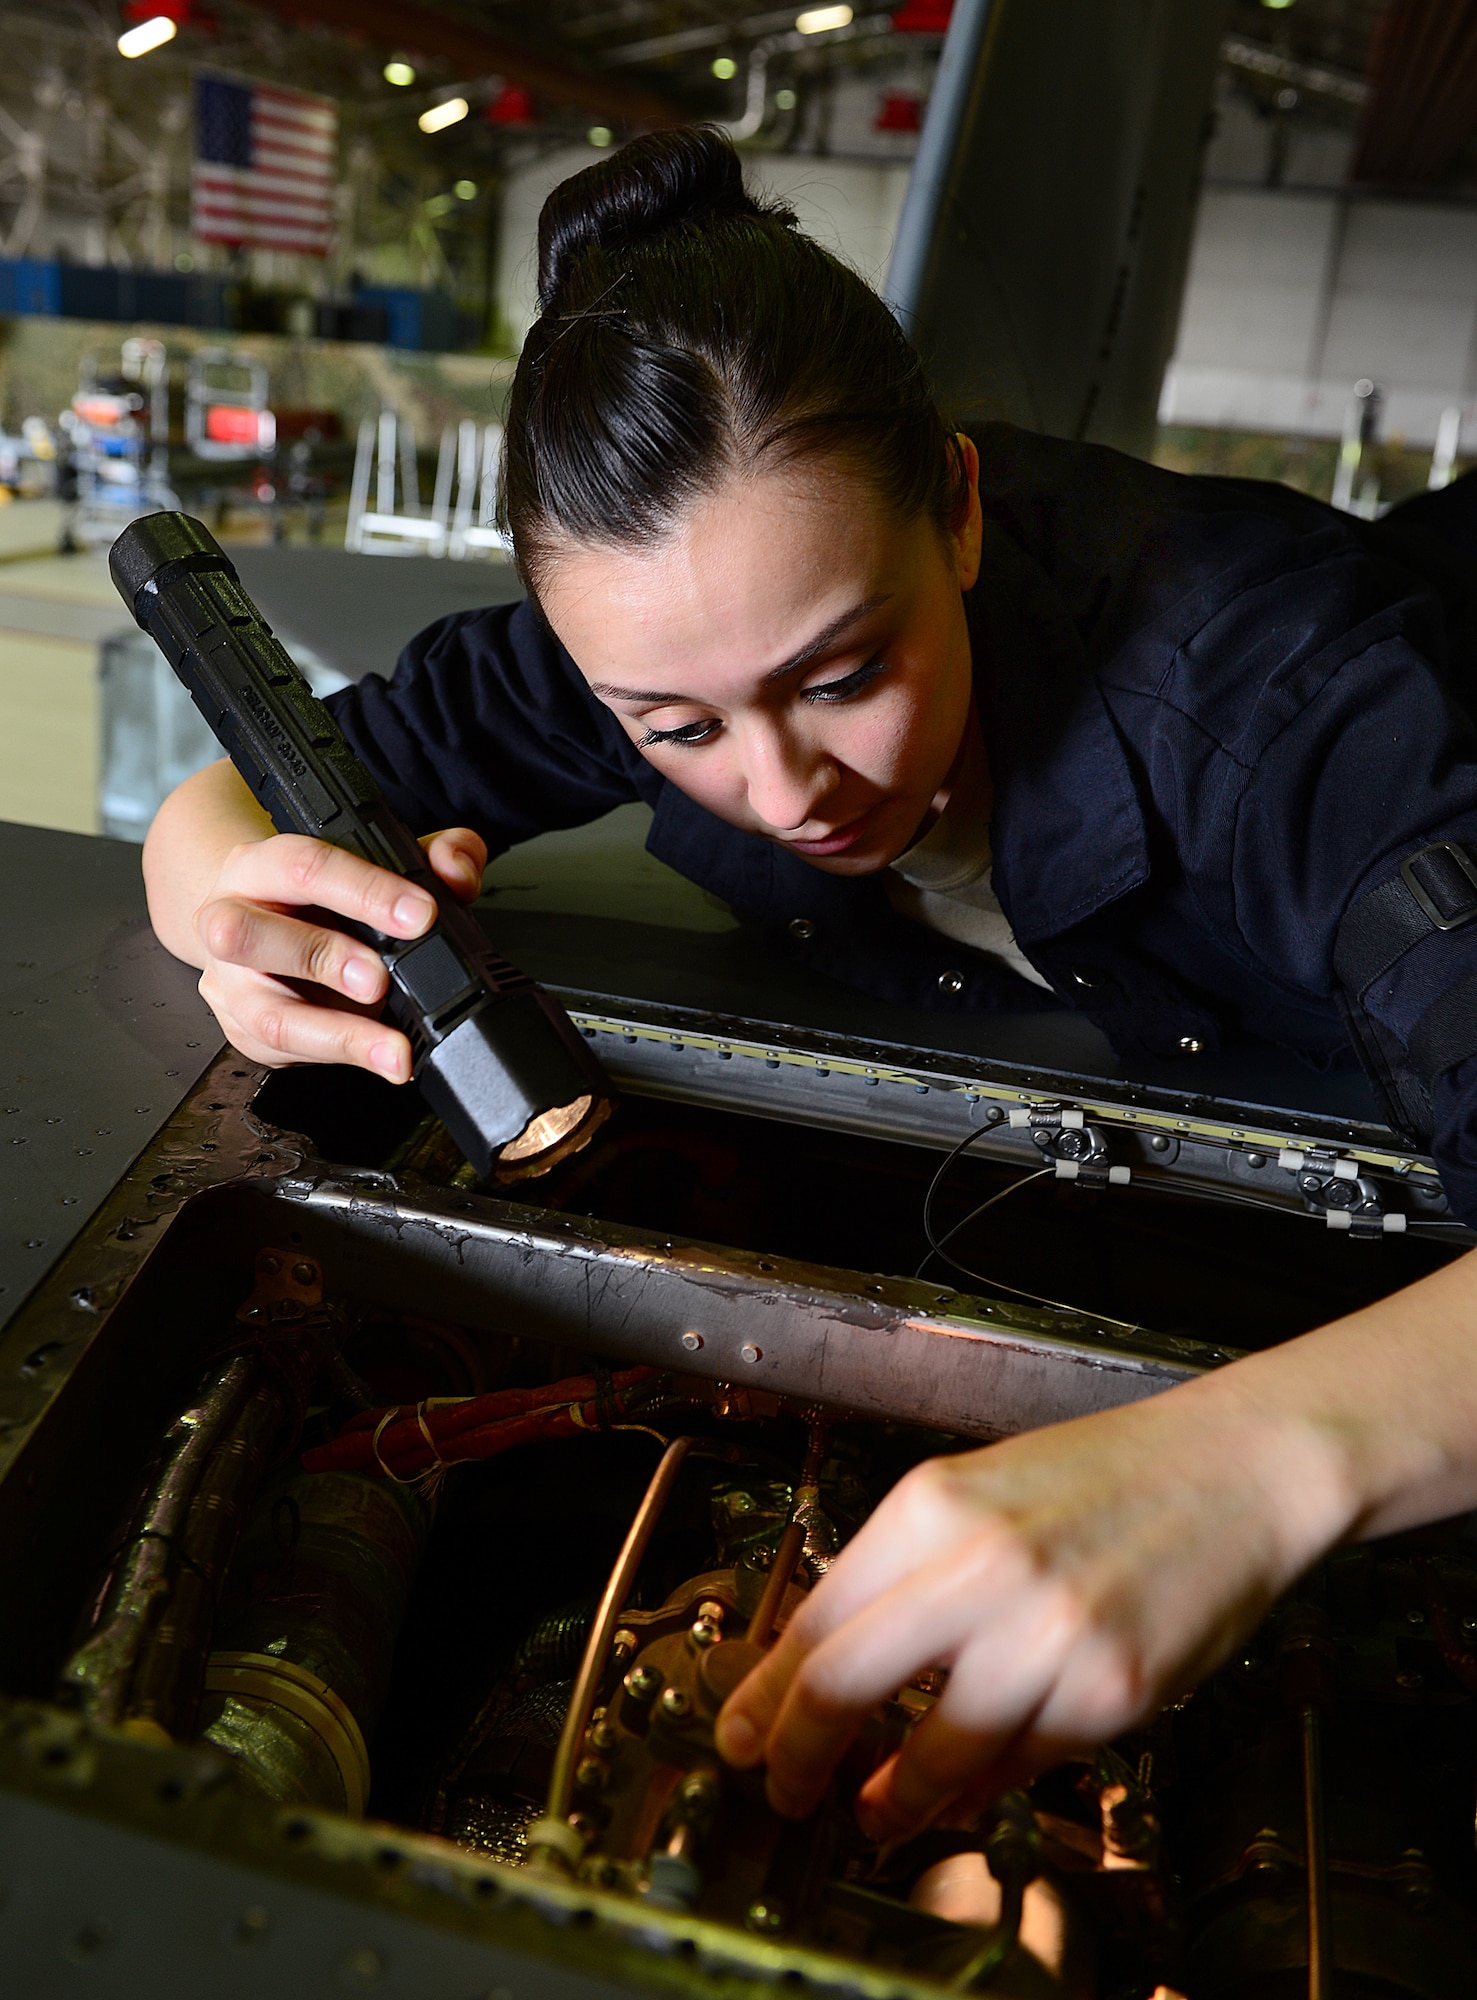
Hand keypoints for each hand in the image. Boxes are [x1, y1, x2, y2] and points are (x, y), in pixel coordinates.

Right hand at [191, 826, 486, 1078]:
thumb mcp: (375, 865)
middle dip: (323, 957)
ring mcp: (230, 983)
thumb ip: (430, 856)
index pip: (305, 867)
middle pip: (249, 934)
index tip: (421, 915)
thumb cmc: (320, 896)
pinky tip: (379, 1058)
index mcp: (260, 866)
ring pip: (265, 1014)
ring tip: (390, 1046)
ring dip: (336, 1032)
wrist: (262, 928)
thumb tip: (457, 871)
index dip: (366, 891)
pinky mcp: (243, 1030)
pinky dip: (339, 1057)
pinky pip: (283, 1052)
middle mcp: (228, 919)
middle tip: (380, 979)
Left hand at [715, 1373, 1352, 1842]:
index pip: (814, 1619)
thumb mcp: (979, 1491)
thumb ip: (906, 1570)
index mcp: (932, 1506)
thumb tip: (833, 1664)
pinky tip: (961, 1792)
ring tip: (875, 1811)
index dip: (765, 1696)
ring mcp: (1048, 1634)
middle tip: (786, 1789)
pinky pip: (1021, 1762)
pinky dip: (980, 1787)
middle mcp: (979, 1567)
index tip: (743, 1736)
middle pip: (844, 1686)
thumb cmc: (1104, 1475)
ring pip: (933, 1751)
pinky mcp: (1111, 1690)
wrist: (1229, 1468)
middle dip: (798, 1758)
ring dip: (891, 1798)